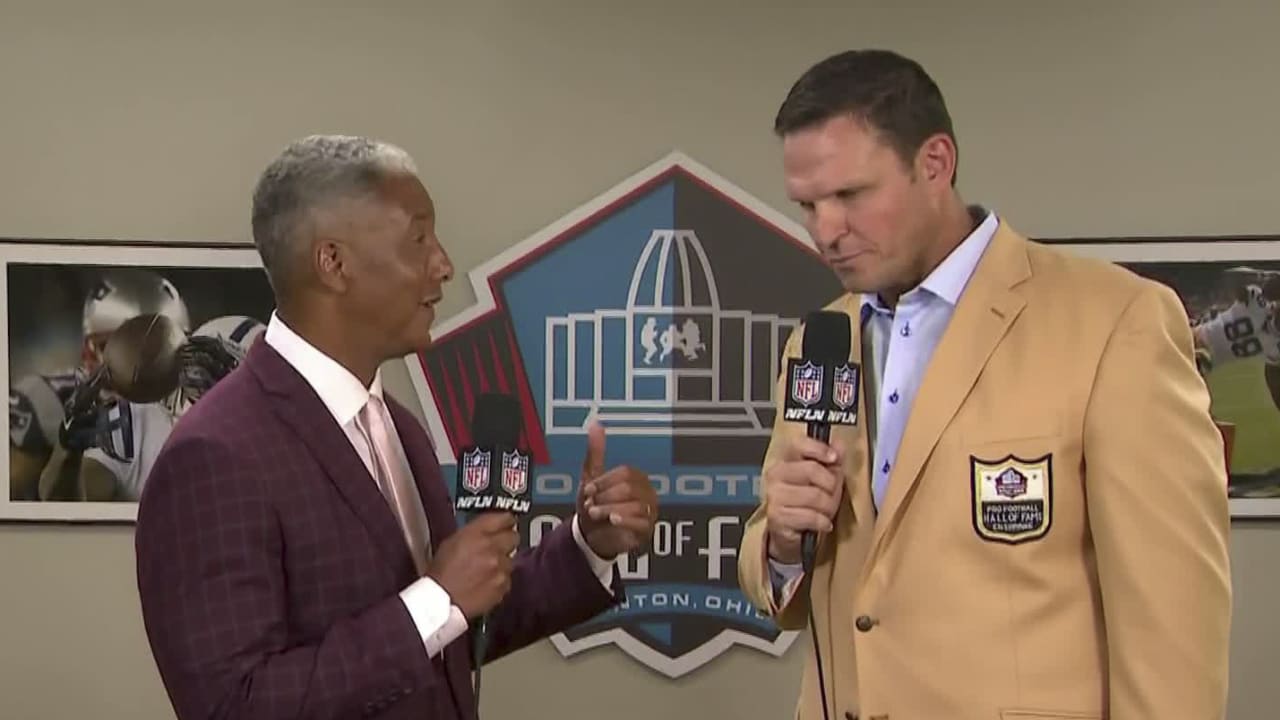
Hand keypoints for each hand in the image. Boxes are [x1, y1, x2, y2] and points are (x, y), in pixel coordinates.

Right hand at [426, 512, 518, 618]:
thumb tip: (488, 530)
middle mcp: (492, 547)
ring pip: (510, 560)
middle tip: (497, 547)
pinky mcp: (503, 585)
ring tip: (484, 570)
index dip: (506, 521)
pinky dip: (499, 580)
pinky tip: (485, 583)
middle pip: (513, 537)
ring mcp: (500, 567)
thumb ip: (474, 533)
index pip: (504, 518)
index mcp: (477, 533)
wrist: (441, 601)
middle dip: (506, 541)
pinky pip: (507, 578)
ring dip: (501, 563)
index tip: (507, 523)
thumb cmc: (441, 572)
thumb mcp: (452, 542)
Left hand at [576, 421, 657, 558]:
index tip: (588, 490)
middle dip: (605, 497)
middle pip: (629, 488)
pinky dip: (625, 520)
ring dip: (609, 509)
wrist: (591, 535)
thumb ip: (595, 452)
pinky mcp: (647, 529)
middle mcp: (647, 492)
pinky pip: (642, 522)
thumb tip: (595, 424)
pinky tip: (612, 521)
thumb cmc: (595, 504)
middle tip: (591, 504)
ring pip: (635, 505)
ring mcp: (649, 511)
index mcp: (636, 477)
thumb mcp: (592, 476)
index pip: (625, 473)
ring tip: (596, 514)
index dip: (604, 482)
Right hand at [764, 436, 844, 564]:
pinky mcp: (777, 517)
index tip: (833, 458)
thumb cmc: (806, 503)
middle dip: (831, 485)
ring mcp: (774, 496)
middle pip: (812, 470)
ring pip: (815, 496)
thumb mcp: (822, 479)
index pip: (798, 445)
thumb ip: (831, 460)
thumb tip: (839, 445)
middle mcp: (776, 475)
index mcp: (785, 460)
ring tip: (826, 511)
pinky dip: (823, 522)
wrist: (790, 532)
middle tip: (832, 493)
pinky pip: (812, 516)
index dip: (818, 449)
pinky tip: (822, 523)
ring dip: (829, 507)